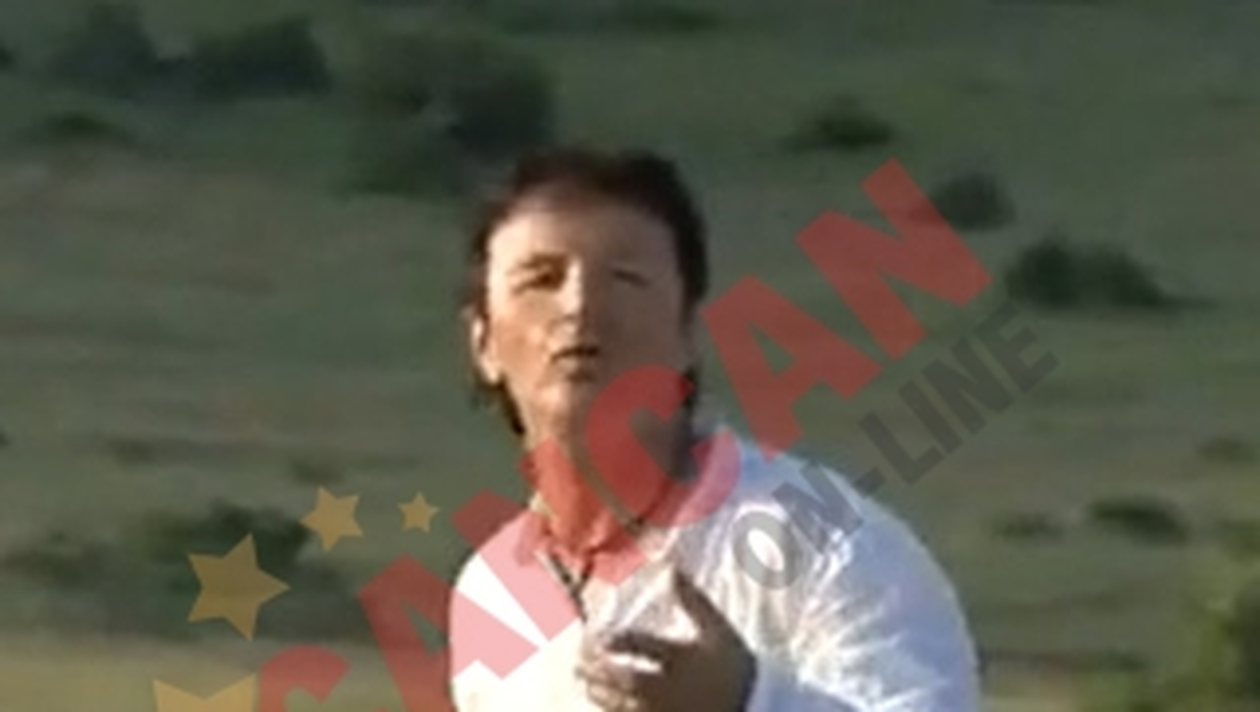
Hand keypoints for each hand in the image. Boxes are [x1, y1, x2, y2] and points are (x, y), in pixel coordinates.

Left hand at [576, 569, 755, 711]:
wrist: (760, 711)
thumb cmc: (736, 670)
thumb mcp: (719, 632)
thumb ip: (693, 600)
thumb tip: (671, 566)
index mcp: (681, 658)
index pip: (637, 645)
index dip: (612, 640)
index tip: (595, 635)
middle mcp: (669, 688)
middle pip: (623, 678)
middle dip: (597, 668)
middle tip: (579, 661)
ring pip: (622, 706)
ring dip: (600, 693)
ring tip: (586, 681)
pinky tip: (607, 707)